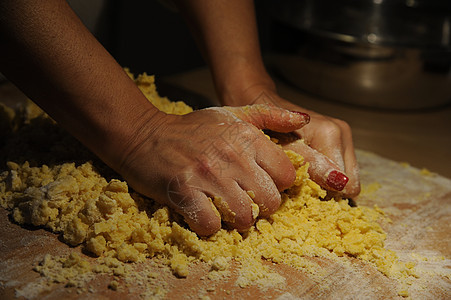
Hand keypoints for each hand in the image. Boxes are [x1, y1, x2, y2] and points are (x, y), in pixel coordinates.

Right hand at [118, 104, 308, 235]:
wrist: (145, 135)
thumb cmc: (192, 128)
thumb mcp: (232, 113)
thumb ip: (270, 115)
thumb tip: (304, 120)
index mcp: (247, 138)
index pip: (286, 175)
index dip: (277, 185)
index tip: (262, 185)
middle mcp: (232, 156)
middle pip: (270, 202)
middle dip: (260, 208)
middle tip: (245, 202)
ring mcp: (208, 175)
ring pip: (245, 217)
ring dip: (237, 220)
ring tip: (225, 210)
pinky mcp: (184, 191)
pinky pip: (211, 224)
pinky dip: (210, 226)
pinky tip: (203, 214)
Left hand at [225, 85, 360, 197]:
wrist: (262, 104)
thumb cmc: (267, 126)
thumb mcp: (284, 149)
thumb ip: (311, 163)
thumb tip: (340, 182)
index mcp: (331, 134)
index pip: (347, 183)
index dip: (327, 194)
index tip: (306, 194)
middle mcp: (342, 133)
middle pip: (350, 181)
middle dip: (329, 189)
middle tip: (303, 185)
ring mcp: (343, 135)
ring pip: (346, 176)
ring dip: (327, 182)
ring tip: (304, 176)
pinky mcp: (339, 138)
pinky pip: (340, 167)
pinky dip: (325, 174)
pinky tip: (308, 169)